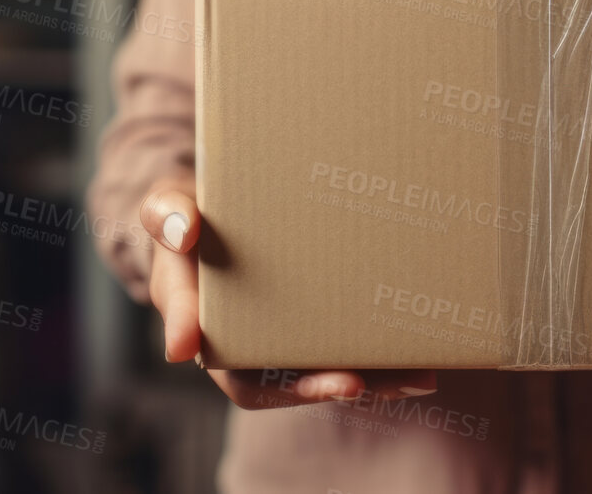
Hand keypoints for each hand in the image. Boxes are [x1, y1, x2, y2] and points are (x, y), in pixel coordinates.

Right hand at [139, 180, 437, 408]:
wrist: (211, 208)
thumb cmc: (185, 213)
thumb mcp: (166, 205)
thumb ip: (168, 214)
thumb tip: (183, 230)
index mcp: (205, 329)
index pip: (232, 368)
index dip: (264, 378)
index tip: (319, 380)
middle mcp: (246, 344)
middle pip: (285, 383)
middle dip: (324, 386)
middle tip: (358, 383)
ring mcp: (284, 336)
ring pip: (326, 372)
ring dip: (372, 380)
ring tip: (417, 376)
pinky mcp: (318, 319)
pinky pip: (349, 347)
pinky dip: (384, 356)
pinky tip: (425, 355)